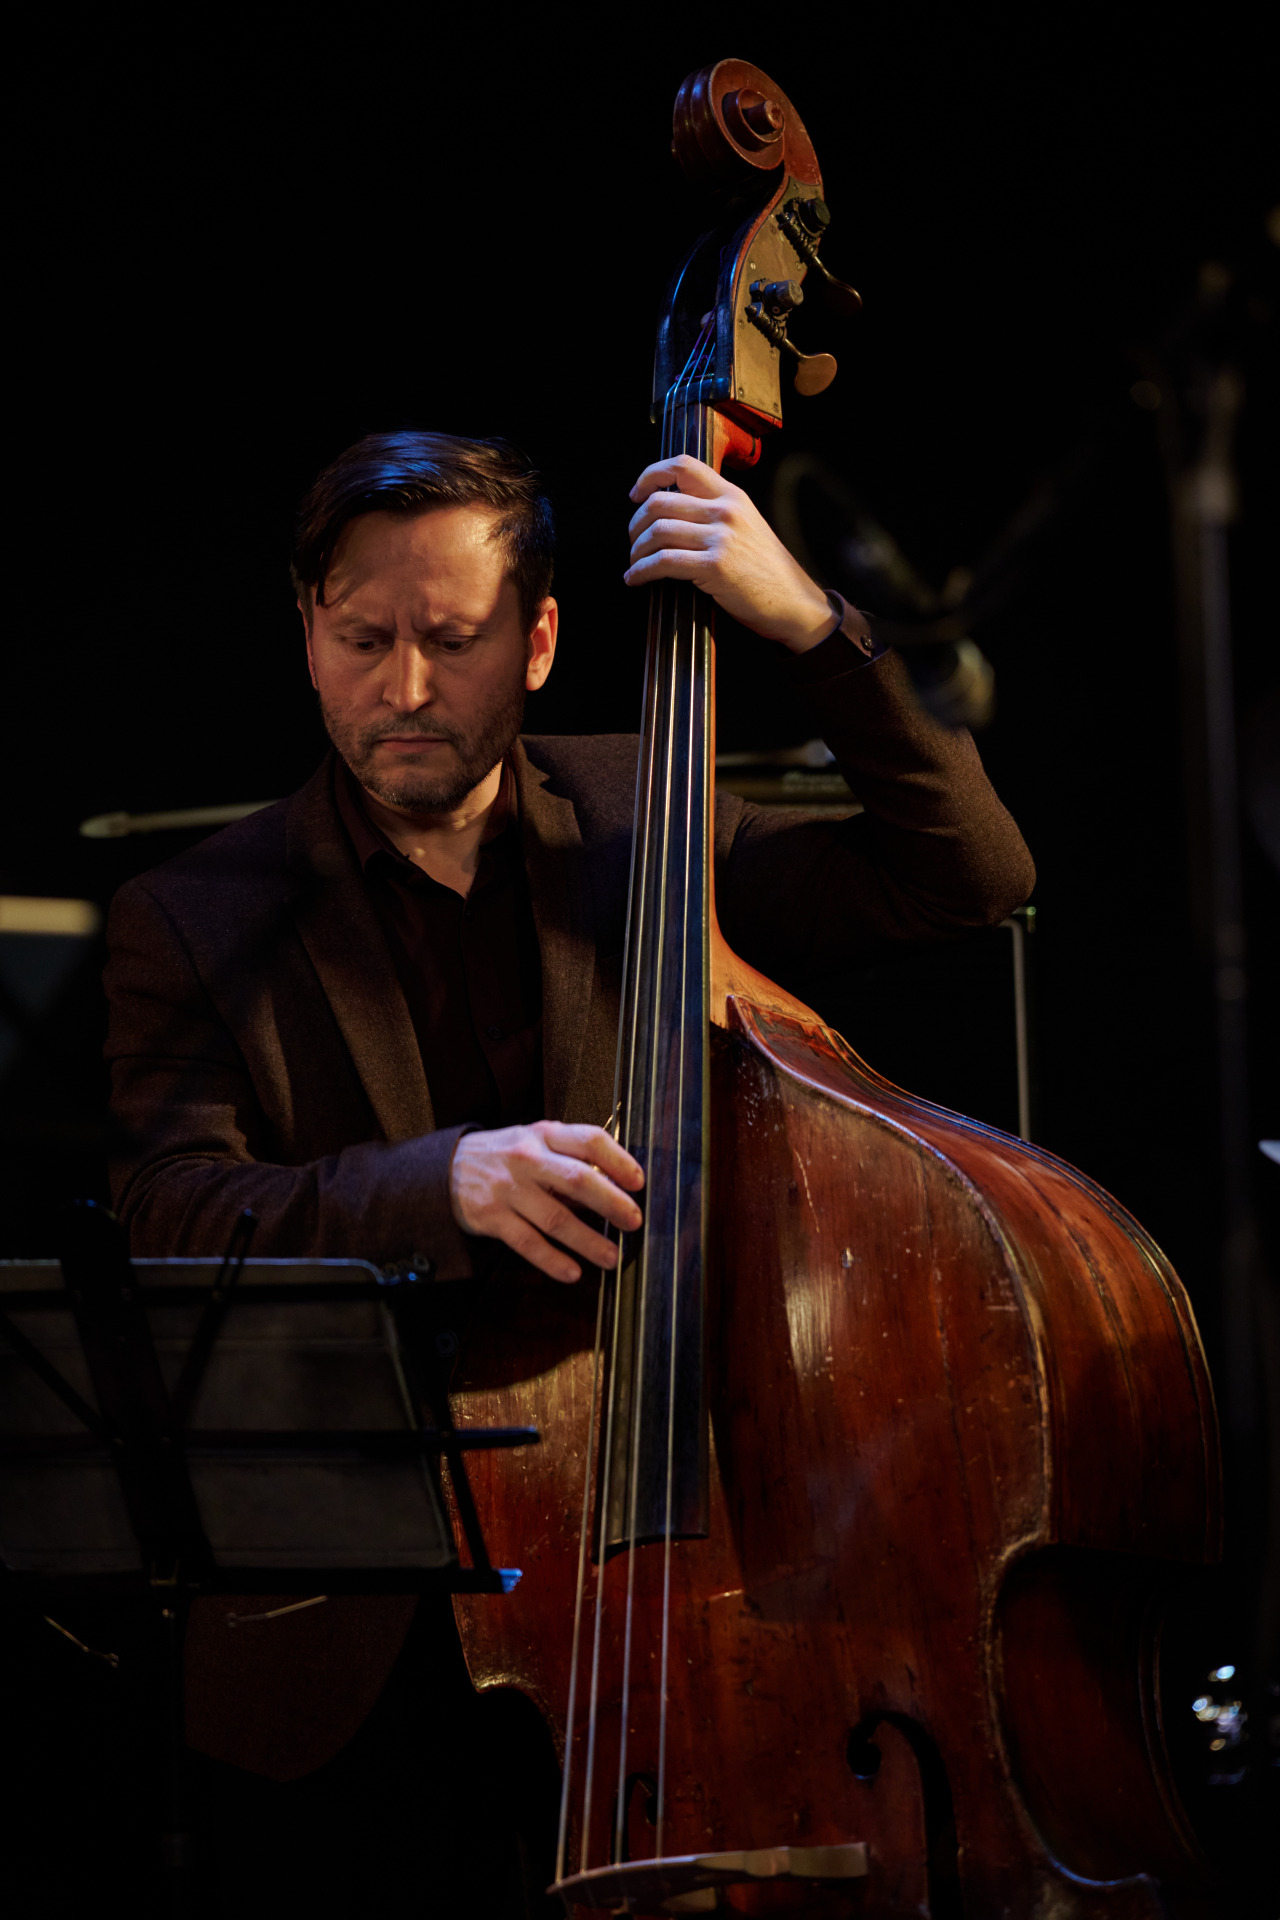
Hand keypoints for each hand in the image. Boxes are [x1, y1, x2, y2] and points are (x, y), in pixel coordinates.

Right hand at [449, 1121, 644, 1283]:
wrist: (445, 1170)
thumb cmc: (504, 1156)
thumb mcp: (534, 1141)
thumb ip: (569, 1157)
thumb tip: (615, 1185)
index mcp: (544, 1135)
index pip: (589, 1140)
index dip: (618, 1161)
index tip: (639, 1181)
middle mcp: (527, 1159)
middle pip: (578, 1180)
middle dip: (612, 1203)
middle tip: (634, 1221)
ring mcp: (508, 1189)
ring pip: (556, 1219)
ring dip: (588, 1241)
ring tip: (611, 1257)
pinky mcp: (492, 1218)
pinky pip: (528, 1243)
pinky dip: (553, 1261)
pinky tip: (573, 1272)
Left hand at [625, 454, 834, 651]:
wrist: (794, 602)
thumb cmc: (767, 571)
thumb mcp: (747, 526)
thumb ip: (715, 513)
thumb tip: (672, 513)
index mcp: (732, 496)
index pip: (683, 466)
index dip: (650, 476)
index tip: (637, 494)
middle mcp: (725, 511)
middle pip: (659, 502)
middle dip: (636, 524)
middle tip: (634, 541)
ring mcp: (721, 538)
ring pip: (657, 531)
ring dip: (636, 551)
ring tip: (634, 564)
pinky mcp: (715, 566)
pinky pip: (663, 562)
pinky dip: (641, 571)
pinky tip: (636, 579)